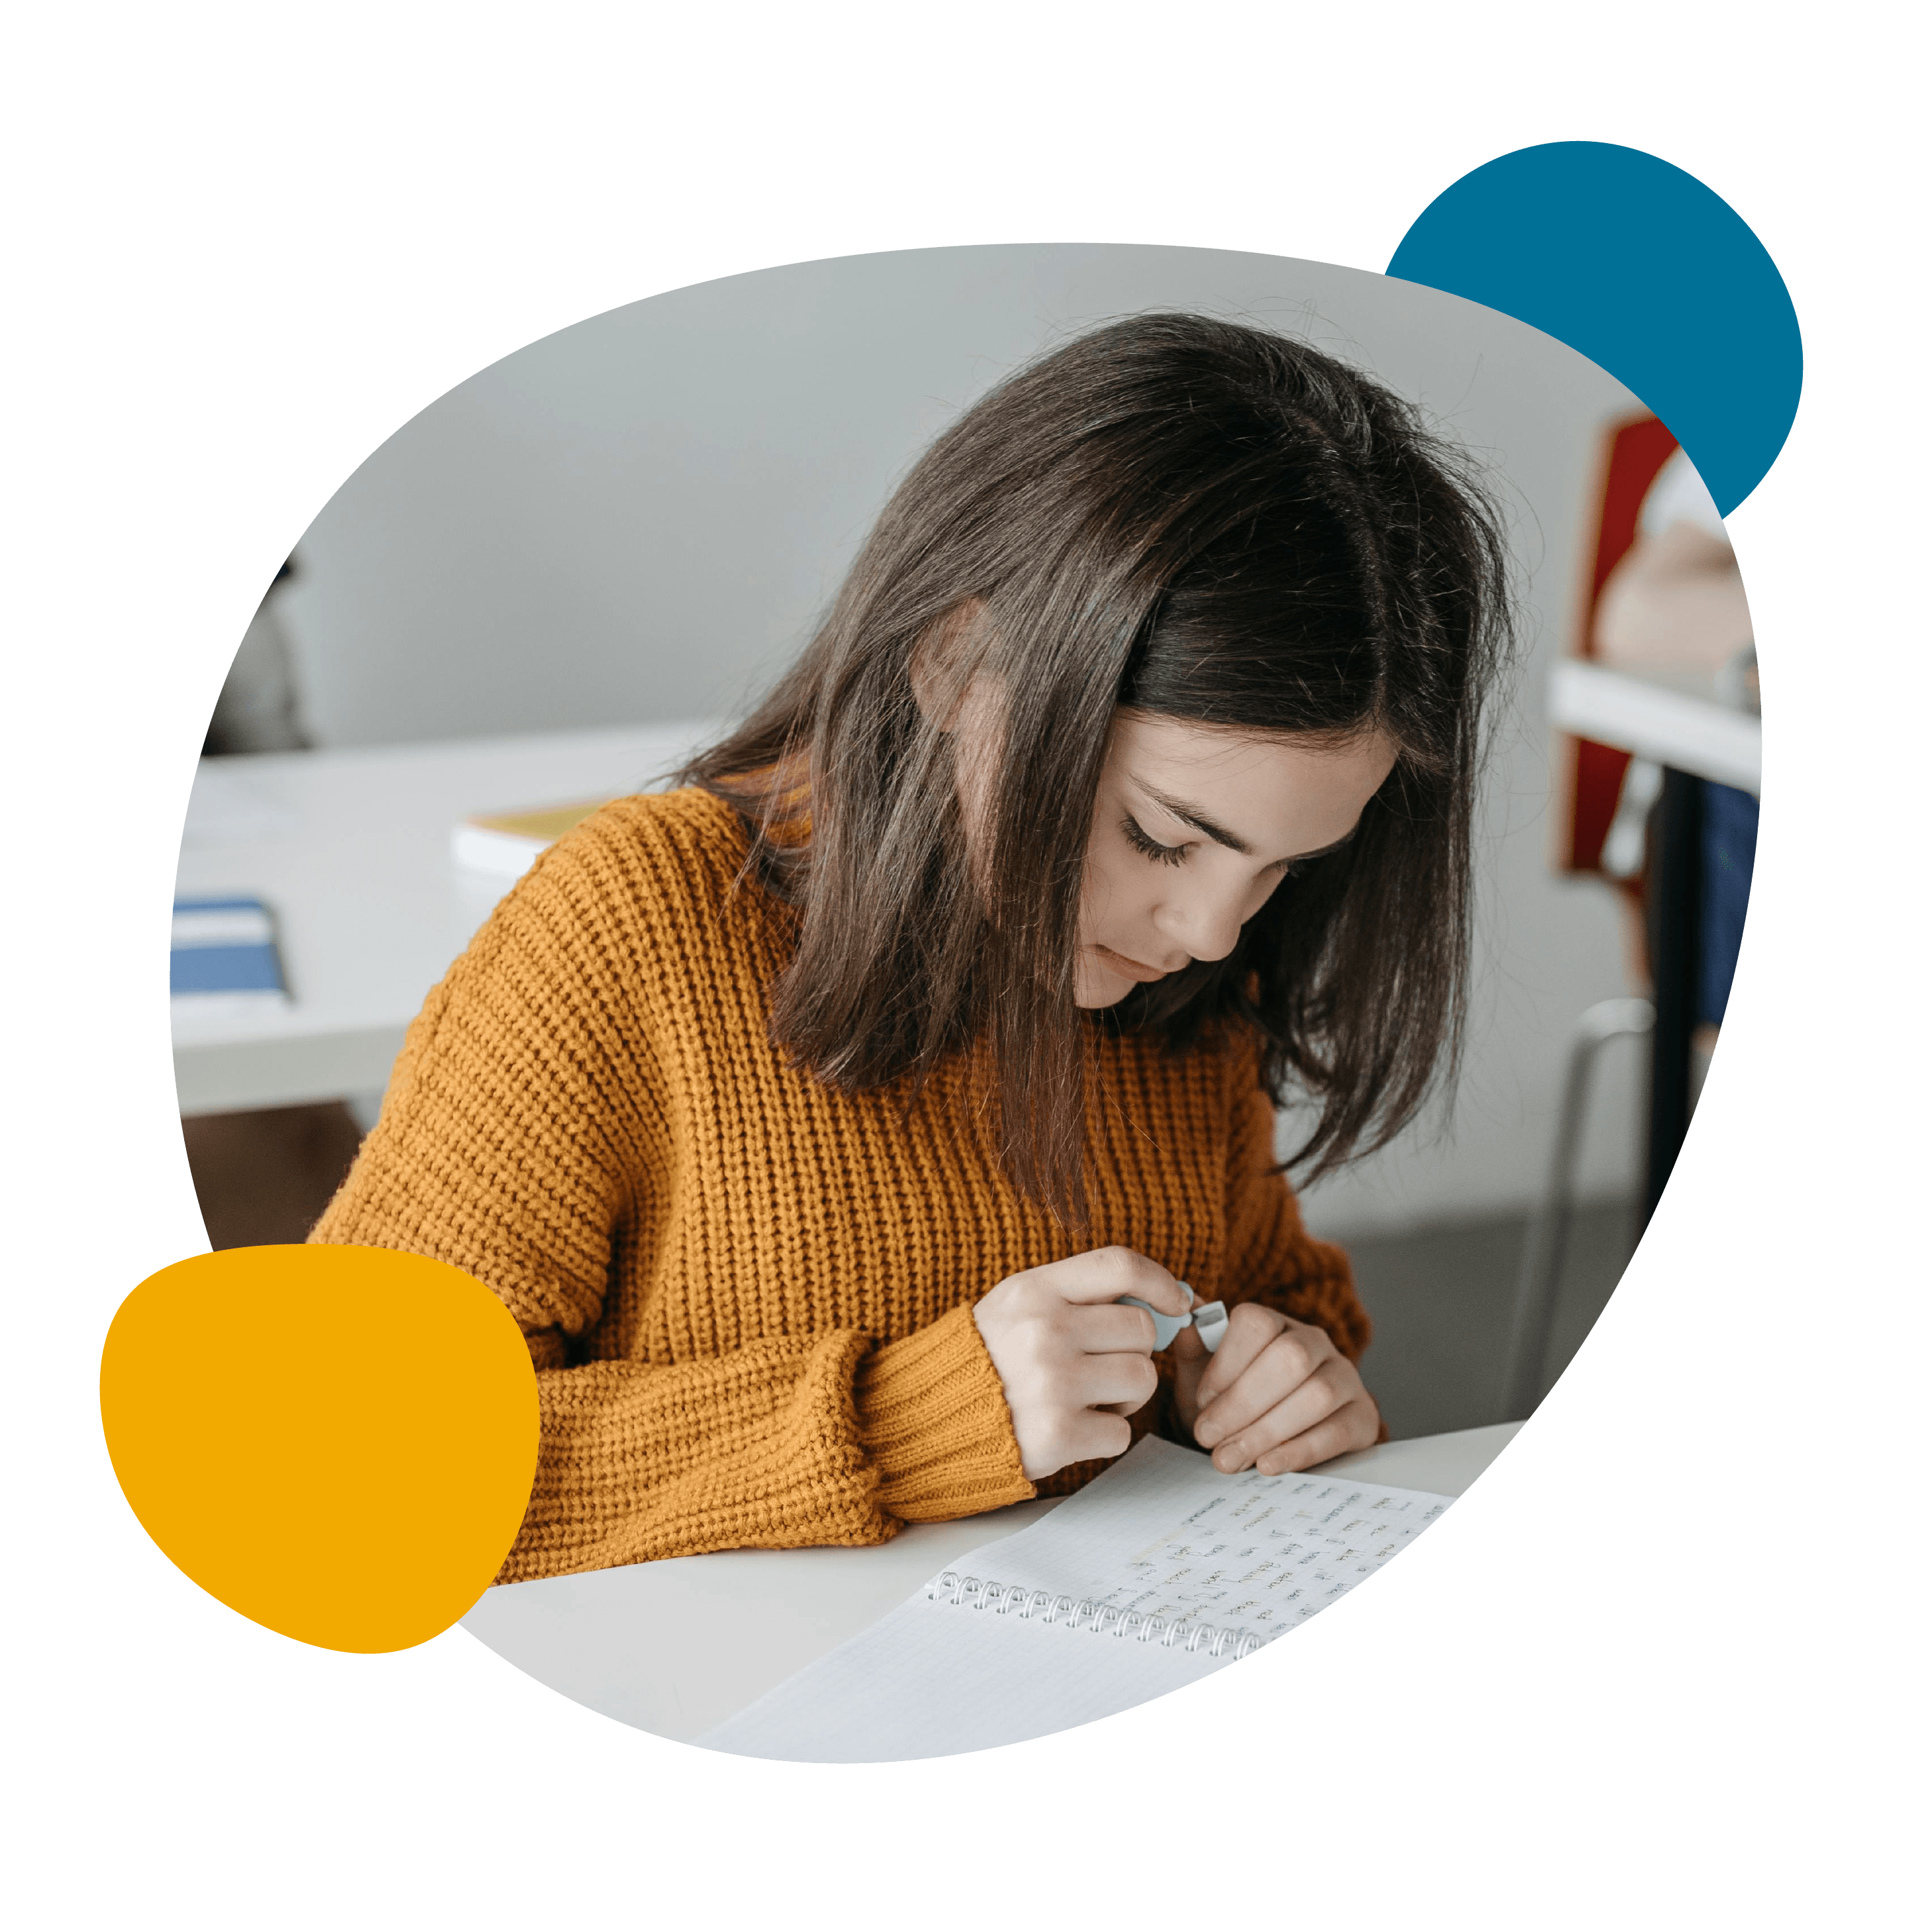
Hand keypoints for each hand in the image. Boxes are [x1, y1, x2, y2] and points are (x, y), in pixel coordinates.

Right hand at [974, 1247, 1190, 1480]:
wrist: (927, 1418)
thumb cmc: (987, 1359)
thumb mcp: (1018, 1306)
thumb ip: (1078, 1296)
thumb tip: (1161, 1302)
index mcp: (1035, 1290)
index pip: (1118, 1265)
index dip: (1160, 1281)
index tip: (1176, 1302)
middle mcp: (1044, 1330)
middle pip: (1141, 1328)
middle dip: (1133, 1351)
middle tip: (1101, 1366)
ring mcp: (1052, 1383)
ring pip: (1142, 1379)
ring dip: (1125, 1395)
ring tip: (1087, 1398)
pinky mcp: (1057, 1434)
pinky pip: (1122, 1431)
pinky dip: (1105, 1435)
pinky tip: (1072, 1427)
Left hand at [1170, 1303, 1378, 1474]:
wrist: (1275, 1438)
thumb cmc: (1235, 1402)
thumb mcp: (1206, 1376)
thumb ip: (1193, 1349)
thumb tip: (1183, 1320)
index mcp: (1276, 1323)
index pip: (1257, 1323)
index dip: (1226, 1363)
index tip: (1201, 1400)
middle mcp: (1315, 1342)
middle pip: (1290, 1359)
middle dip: (1243, 1403)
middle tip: (1208, 1438)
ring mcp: (1345, 1377)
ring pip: (1317, 1395)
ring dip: (1267, 1431)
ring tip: (1229, 1459)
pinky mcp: (1362, 1417)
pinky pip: (1338, 1431)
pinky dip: (1300, 1451)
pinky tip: (1268, 1465)